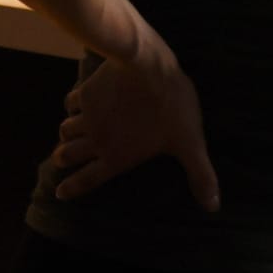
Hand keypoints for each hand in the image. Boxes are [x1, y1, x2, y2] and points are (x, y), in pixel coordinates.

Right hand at [50, 38, 220, 213]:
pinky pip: (71, 102)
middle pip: (69, 154)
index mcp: (117, 157)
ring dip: (66, 134)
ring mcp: (88, 115)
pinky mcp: (86, 91)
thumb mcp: (190, 142)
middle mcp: (96, 140)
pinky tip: (75, 105)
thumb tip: (213, 207)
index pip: (88, 179)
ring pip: (67, 129)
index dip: (71, 188)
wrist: (147, 64)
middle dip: (63, 159)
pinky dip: (70, 107)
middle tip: (60, 160)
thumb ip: (199, 175)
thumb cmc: (171, 106)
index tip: (59, 192)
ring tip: (66, 135)